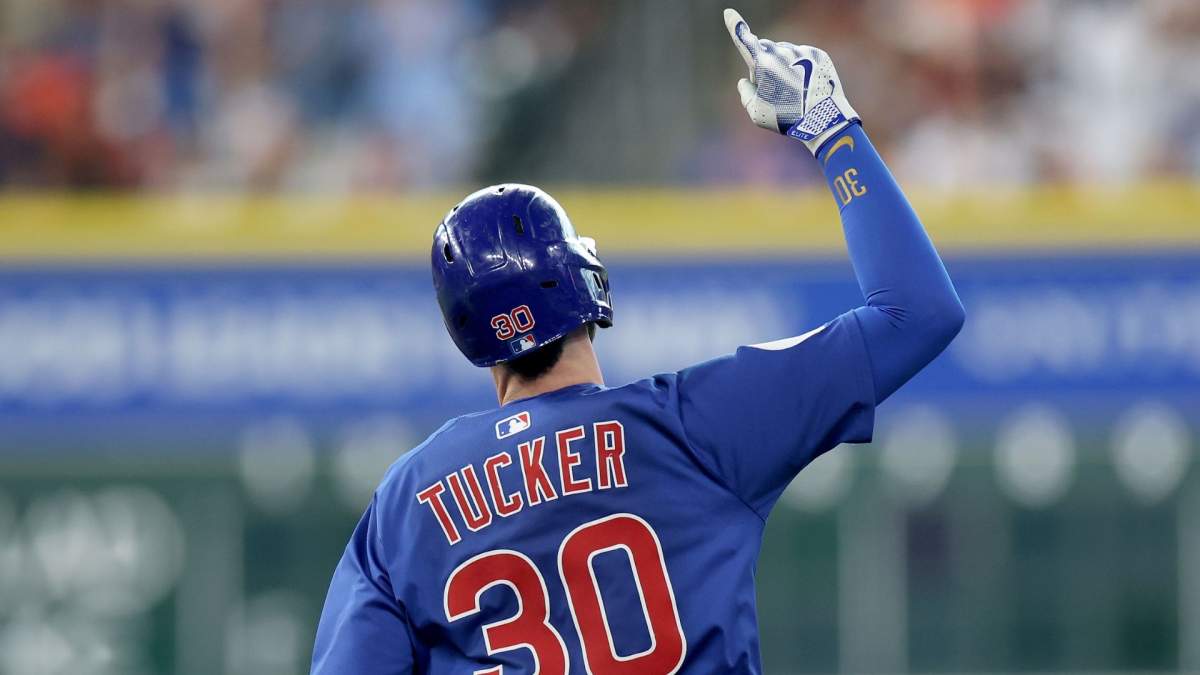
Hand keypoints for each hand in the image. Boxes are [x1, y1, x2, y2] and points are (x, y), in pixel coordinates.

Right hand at [723, 8, 858, 154]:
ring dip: (783, 65)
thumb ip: (745, 94)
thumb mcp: (756, 112)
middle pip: (764, 49)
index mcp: (763, 64)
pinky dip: (801, 67)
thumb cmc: (786, 118)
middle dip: (762, 62)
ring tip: (794, 90)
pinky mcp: (817, 54)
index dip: (735, 26)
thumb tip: (745, 81)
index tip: (729, 12)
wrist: (824, 119)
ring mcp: (801, 51)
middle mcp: (781, 52)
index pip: (744, 40)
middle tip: (772, 88)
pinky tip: (807, 85)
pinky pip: (803, 56)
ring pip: (784, 53)